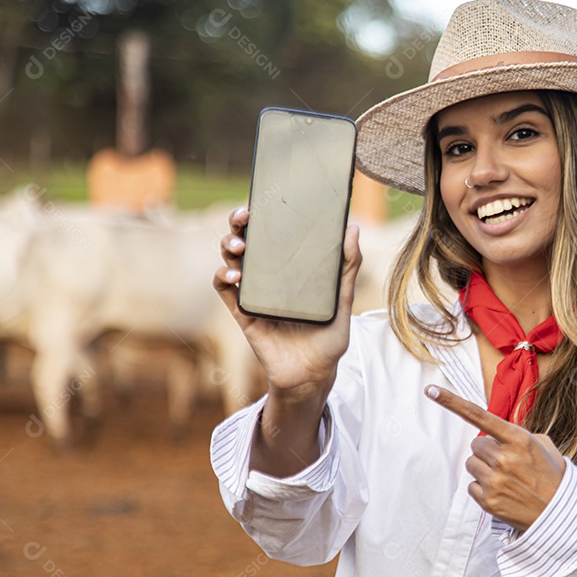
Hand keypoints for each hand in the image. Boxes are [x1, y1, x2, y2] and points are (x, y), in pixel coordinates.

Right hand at [212, 207, 362, 399]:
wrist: (313, 376)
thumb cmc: (329, 339)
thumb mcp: (343, 302)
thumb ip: (347, 268)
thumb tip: (353, 229)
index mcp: (291, 270)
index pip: (273, 235)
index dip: (264, 215)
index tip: (265, 200)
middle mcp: (269, 278)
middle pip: (246, 241)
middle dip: (239, 223)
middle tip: (245, 216)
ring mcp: (254, 294)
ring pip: (231, 260)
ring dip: (229, 247)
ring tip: (240, 247)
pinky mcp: (243, 313)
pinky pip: (225, 290)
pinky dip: (224, 277)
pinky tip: (234, 275)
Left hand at [425, 384, 565, 531]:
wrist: (560, 513)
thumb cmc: (551, 477)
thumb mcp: (543, 446)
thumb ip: (517, 434)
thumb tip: (496, 434)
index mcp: (518, 439)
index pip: (478, 416)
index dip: (451, 402)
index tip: (431, 391)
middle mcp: (504, 458)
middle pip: (475, 445)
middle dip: (487, 451)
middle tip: (506, 462)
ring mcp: (494, 481)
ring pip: (471, 465)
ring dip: (484, 469)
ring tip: (506, 479)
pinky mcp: (488, 501)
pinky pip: (472, 486)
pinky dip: (483, 489)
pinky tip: (502, 493)